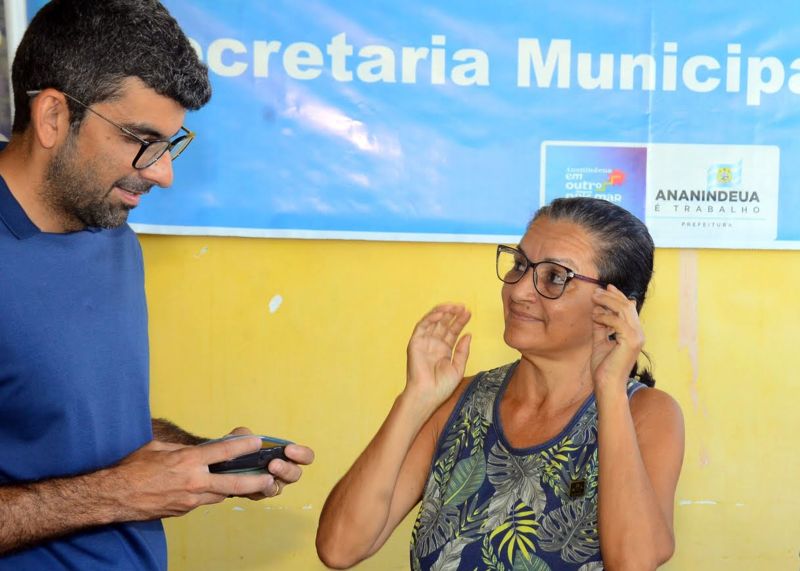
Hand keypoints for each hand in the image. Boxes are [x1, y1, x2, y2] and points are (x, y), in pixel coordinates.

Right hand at [112, 436, 271, 518]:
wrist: (114, 497)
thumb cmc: (132, 468)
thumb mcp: (159, 447)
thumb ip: (181, 448)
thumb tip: (195, 450)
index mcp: (188, 461)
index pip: (224, 452)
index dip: (243, 446)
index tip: (257, 441)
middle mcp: (193, 481)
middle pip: (232, 482)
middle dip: (254, 481)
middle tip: (270, 479)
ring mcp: (189, 499)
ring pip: (219, 494)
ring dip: (231, 488)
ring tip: (248, 482)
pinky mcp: (183, 510)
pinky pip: (204, 501)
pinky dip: (210, 494)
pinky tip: (212, 488)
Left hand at [224, 427, 314, 500]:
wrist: (224, 465)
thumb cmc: (240, 449)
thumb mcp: (241, 437)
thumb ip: (244, 434)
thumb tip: (246, 435)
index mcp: (287, 456)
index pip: (305, 457)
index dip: (302, 454)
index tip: (289, 449)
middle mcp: (283, 472)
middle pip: (295, 474)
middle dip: (286, 469)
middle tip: (273, 464)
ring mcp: (271, 484)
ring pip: (278, 488)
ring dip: (271, 482)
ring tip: (263, 476)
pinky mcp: (257, 494)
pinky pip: (260, 494)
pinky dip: (255, 489)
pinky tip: (250, 484)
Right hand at [405, 303, 471, 413]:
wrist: (428, 394)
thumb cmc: (442, 386)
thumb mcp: (458, 367)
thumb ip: (463, 350)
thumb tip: (468, 334)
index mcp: (444, 350)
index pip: (452, 331)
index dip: (460, 321)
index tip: (468, 313)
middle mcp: (434, 344)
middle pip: (444, 324)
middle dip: (453, 314)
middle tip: (463, 308)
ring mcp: (424, 342)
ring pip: (433, 322)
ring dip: (443, 312)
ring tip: (454, 307)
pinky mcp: (415, 342)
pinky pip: (422, 326)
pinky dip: (431, 317)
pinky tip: (442, 313)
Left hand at [590, 285, 644, 392]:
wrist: (607, 385)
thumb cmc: (604, 367)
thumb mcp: (600, 341)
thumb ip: (601, 327)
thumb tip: (597, 311)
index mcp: (633, 333)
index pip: (628, 309)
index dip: (617, 296)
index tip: (605, 287)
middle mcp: (638, 333)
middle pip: (627, 306)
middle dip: (611, 296)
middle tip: (595, 291)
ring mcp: (637, 337)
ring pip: (624, 310)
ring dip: (607, 301)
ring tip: (594, 298)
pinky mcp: (631, 342)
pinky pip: (618, 322)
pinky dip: (605, 316)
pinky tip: (595, 316)